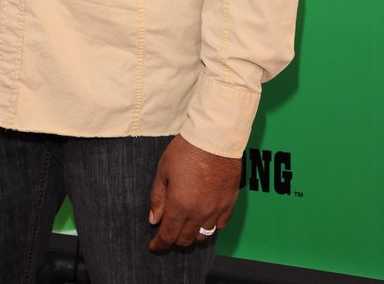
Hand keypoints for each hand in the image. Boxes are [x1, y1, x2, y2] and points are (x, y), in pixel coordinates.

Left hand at [148, 135, 240, 250]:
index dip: (160, 244)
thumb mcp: (164, 170)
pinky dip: (211, 226)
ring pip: (204, 235)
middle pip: (186, 239)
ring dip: (193, 234)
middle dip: (175, 240)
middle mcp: (199, 212)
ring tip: (186, 225)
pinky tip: (204, 218)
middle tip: (168, 233)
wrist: (215, 137)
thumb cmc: (187, 149)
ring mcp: (217, 209)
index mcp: (180, 205)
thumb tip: (154, 219)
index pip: (168, 235)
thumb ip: (158, 197)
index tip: (154, 246)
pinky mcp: (230, 202)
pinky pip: (221, 225)